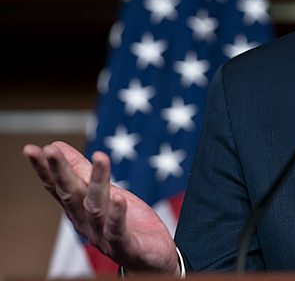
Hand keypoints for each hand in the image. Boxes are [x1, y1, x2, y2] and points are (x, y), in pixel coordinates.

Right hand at [24, 141, 181, 274]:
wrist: (152, 258)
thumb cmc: (127, 223)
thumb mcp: (105, 192)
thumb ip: (82, 172)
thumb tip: (59, 146)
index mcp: (79, 210)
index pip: (58, 187)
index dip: (45, 169)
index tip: (32, 149)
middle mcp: (86, 223)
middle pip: (71, 195)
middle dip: (61, 172)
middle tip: (51, 150)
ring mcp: (103, 236)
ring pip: (96, 207)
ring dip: (97, 182)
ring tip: (100, 157)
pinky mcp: (124, 246)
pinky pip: (118, 230)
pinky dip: (118, 214)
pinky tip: (119, 198)